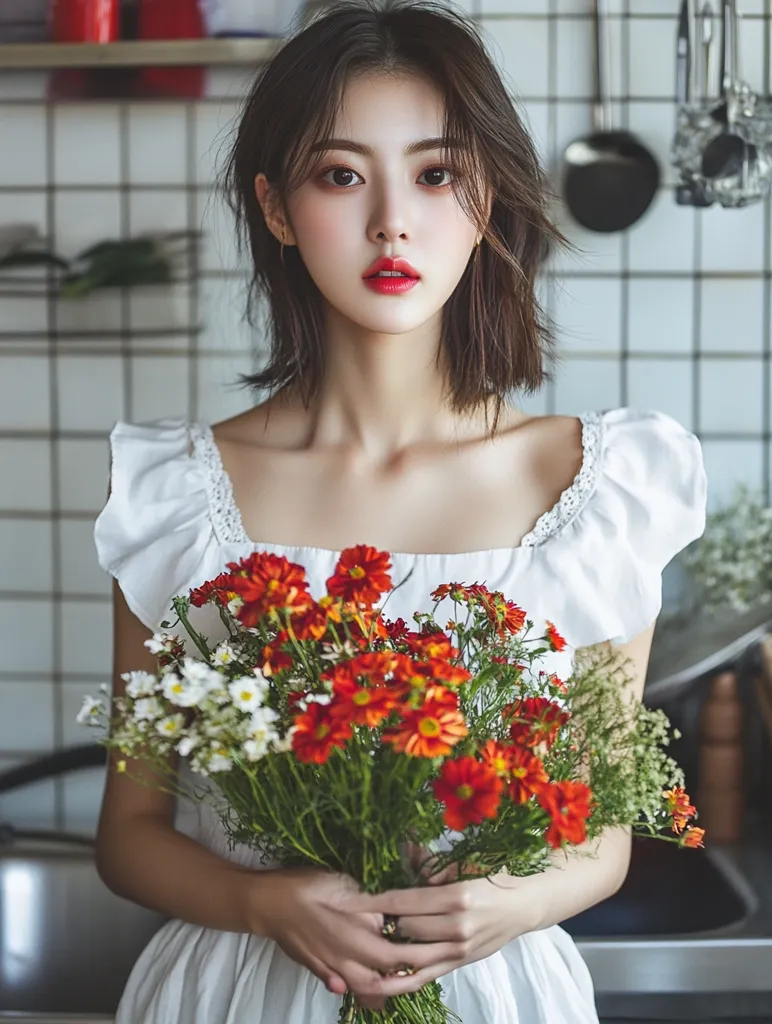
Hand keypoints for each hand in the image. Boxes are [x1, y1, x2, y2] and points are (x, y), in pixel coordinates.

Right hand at [248, 866, 467, 1010]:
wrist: (267, 902)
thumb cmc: (306, 887)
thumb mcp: (343, 886)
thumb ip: (370, 907)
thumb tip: (389, 921)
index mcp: (354, 940)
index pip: (395, 957)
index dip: (417, 956)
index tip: (437, 949)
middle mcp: (345, 961)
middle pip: (382, 982)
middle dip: (405, 979)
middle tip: (427, 969)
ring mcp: (330, 968)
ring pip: (363, 989)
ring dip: (385, 989)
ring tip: (403, 981)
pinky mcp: (318, 968)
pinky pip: (343, 986)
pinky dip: (361, 991)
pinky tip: (372, 989)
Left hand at [345, 870, 538, 999]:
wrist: (522, 906)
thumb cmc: (490, 879)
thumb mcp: (462, 866)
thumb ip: (430, 862)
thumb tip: (403, 845)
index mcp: (456, 896)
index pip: (405, 901)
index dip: (373, 902)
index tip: (348, 902)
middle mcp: (457, 926)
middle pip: (405, 929)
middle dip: (378, 924)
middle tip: (352, 920)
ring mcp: (458, 950)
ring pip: (410, 957)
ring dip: (383, 953)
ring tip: (355, 950)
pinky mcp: (458, 964)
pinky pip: (424, 977)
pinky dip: (399, 981)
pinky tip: (377, 981)